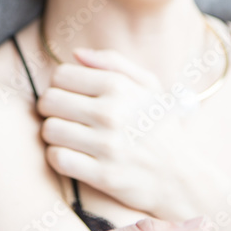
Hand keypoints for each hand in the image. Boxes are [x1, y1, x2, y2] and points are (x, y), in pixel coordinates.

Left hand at [37, 48, 199, 217]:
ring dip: (54, 134)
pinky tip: (72, 155)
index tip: (70, 96)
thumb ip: (112, 63)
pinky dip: (58, 157)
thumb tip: (75, 53)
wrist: (181, 176)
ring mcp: (107, 146)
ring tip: (69, 136)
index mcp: (120, 87)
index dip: (60, 85)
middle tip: (65, 116)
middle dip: (51, 108)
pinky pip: (57, 158)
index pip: (60, 75)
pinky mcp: (103, 175)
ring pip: (49, 130)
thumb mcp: (148, 86)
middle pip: (49, 100)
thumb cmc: (160, 126)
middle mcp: (111, 113)